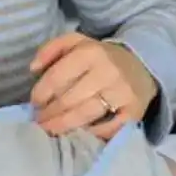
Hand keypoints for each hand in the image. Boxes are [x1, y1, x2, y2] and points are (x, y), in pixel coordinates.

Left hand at [29, 33, 156, 139]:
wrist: (142, 65)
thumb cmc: (100, 57)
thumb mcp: (76, 42)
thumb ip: (51, 49)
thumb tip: (32, 69)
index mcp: (91, 52)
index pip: (57, 76)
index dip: (40, 93)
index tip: (34, 103)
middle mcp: (108, 71)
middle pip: (69, 99)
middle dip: (49, 113)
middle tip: (38, 121)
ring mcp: (122, 93)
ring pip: (85, 115)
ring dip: (62, 125)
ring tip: (49, 129)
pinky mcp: (135, 111)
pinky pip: (107, 129)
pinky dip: (90, 133)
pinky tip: (77, 133)